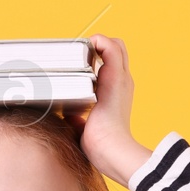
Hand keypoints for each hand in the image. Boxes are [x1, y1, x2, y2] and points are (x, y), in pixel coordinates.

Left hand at [66, 35, 149, 184]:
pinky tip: (87, 45)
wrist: (111, 150)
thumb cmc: (100, 146)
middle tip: (79, 55)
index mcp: (116, 94)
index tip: (80, 64)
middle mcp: (122, 82)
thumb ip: (77, 118)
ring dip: (97, 43)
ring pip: (116, 45)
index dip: (97, 59)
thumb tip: (67, 115)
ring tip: (80, 50)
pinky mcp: (115, 76)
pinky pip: (111, 46)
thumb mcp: (85, 127)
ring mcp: (120, 78)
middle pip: (117, 51)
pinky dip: (99, 40)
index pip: (112, 65)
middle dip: (97, 48)